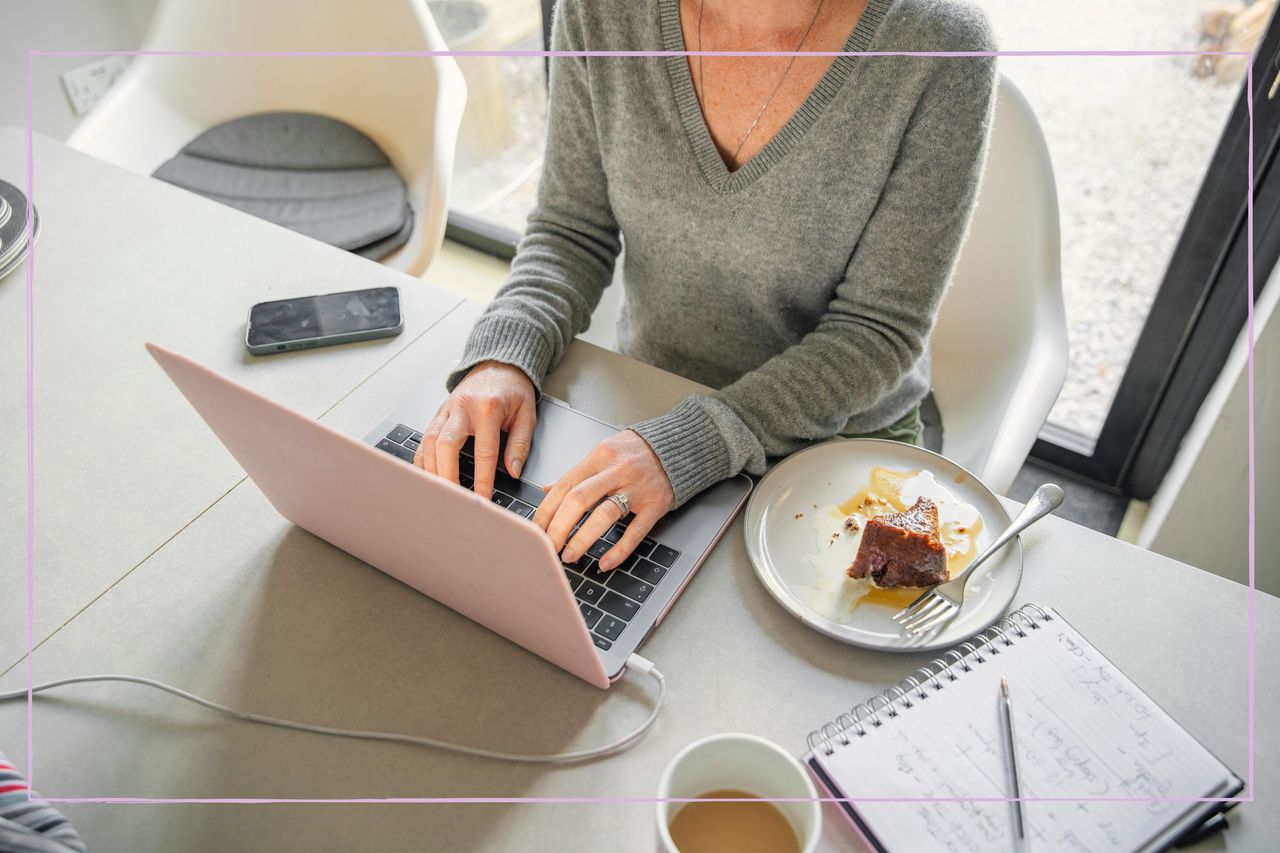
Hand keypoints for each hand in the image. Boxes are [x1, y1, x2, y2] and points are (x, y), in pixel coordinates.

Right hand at [414, 360, 535, 498]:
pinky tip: (427, 474)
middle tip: (452, 497)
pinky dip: (423, 458)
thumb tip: (513, 471)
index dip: (482, 479)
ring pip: (429, 441)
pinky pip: (424, 437)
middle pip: (445, 445)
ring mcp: (447, 409)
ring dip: (431, 469)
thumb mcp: (527, 414)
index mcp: (488, 409)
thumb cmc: (513, 390)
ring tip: (438, 491)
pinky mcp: (439, 412)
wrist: (498, 364)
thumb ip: (520, 444)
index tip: (482, 499)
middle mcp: (463, 408)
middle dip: (446, 475)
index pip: (484, 452)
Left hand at [533, 429, 674, 570]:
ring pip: (604, 515)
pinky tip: (605, 563)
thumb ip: (578, 473)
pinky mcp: (656, 504)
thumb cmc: (638, 451)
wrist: (679, 445)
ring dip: (583, 539)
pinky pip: (635, 531)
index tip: (536, 530)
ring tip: (569, 555)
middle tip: (549, 547)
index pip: (565, 485)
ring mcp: (637, 488)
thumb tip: (548, 490)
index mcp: (599, 456)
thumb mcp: (604, 453)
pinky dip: (619, 550)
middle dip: (559, 527)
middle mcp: (616, 470)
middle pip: (579, 499)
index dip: (547, 510)